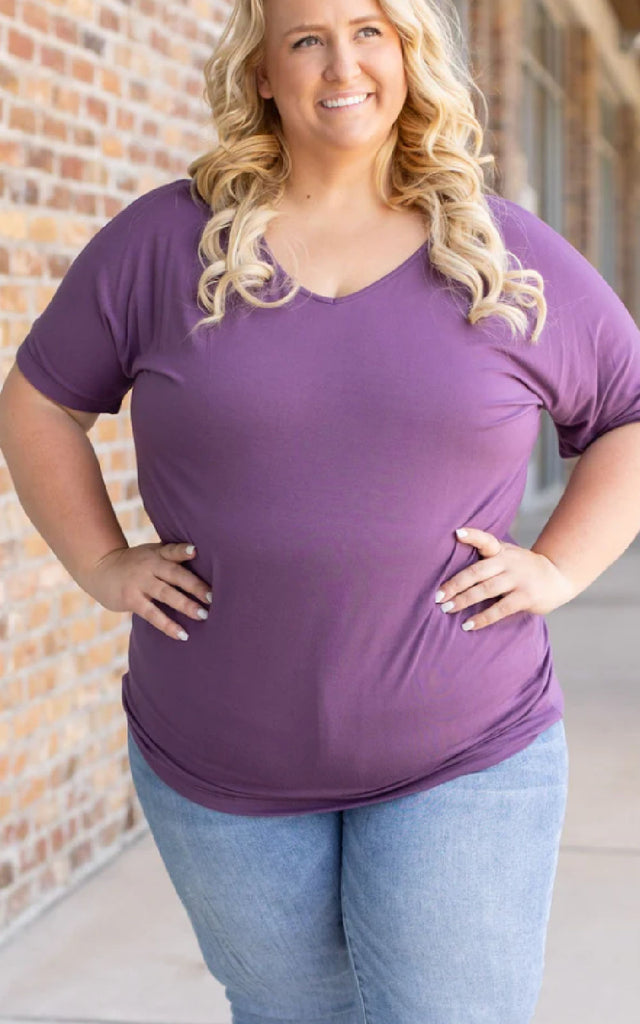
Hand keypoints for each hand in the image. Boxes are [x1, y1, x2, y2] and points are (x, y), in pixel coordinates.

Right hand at [77, 541, 211, 641]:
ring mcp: (140, 583)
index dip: (183, 551)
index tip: (196, 551)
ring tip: (203, 616)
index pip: (172, 550)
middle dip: (195, 586)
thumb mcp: (150, 553)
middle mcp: (149, 566)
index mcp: (157, 554)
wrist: (100, 569)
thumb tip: (202, 560)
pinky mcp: (131, 599)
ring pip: (166, 594)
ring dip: (185, 605)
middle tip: (212, 597)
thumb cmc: (135, 563)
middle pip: (175, 574)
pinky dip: (168, 625)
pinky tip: (182, 634)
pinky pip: (152, 614)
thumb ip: (172, 556)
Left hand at [435, 527, 576, 630]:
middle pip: (477, 572)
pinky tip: (468, 625)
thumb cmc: (522, 567)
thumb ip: (487, 556)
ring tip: (447, 609)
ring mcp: (518, 579)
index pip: (486, 540)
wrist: (558, 577)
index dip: (472, 536)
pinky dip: (482, 618)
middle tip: (438, 596)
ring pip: (485, 590)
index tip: (457, 533)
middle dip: (455, 585)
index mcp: (501, 551)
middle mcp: (509, 562)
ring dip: (464, 601)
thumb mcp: (508, 554)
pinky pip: (500, 609)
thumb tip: (453, 566)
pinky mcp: (526, 597)